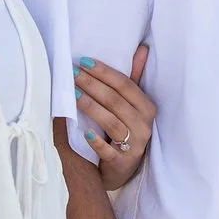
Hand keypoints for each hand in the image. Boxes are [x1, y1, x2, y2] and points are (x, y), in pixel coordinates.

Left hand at [74, 46, 154, 190]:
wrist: (123, 168)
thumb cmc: (125, 129)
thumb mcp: (132, 105)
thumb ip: (133, 78)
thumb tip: (142, 49)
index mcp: (146, 107)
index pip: (125, 85)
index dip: (104, 72)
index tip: (83, 62)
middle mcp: (144, 125)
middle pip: (116, 101)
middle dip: (92, 85)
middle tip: (72, 74)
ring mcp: (135, 145)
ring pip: (111, 122)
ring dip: (91, 107)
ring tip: (72, 94)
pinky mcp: (122, 163)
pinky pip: (109, 151)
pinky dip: (97, 141)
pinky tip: (85, 132)